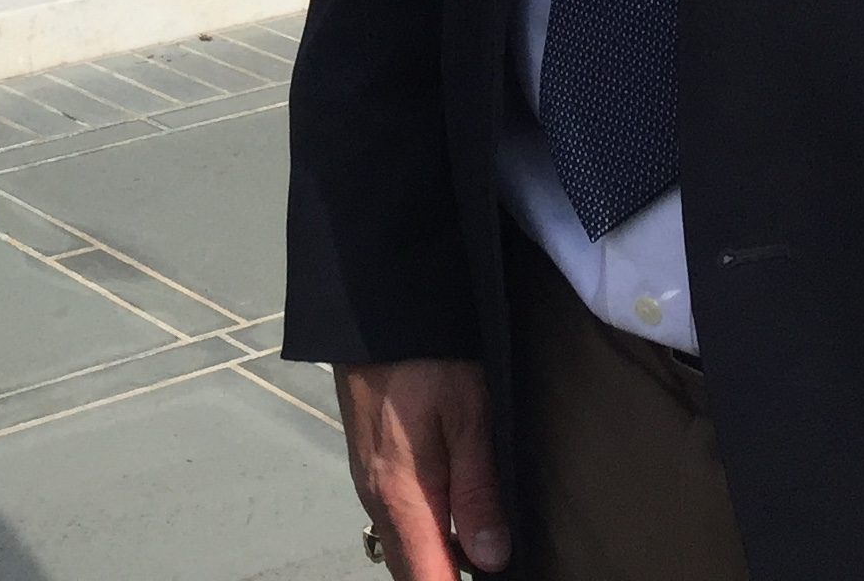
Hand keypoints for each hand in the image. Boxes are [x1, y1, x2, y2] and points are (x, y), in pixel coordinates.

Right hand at [335, 358, 509, 578]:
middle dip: (447, 579)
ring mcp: (370, 481)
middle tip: (493, 566)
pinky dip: (426, 532)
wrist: (372, 309)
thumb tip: (492, 559)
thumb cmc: (426, 359)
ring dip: (437, 558)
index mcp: (402, 498)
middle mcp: (378, 499)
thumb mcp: (468, 417)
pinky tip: (453, 516)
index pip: (428, 580)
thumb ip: (478, 491)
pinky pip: (397, 518)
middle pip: (412, 570)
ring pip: (404, 545)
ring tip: (480, 547)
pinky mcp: (370, 462)